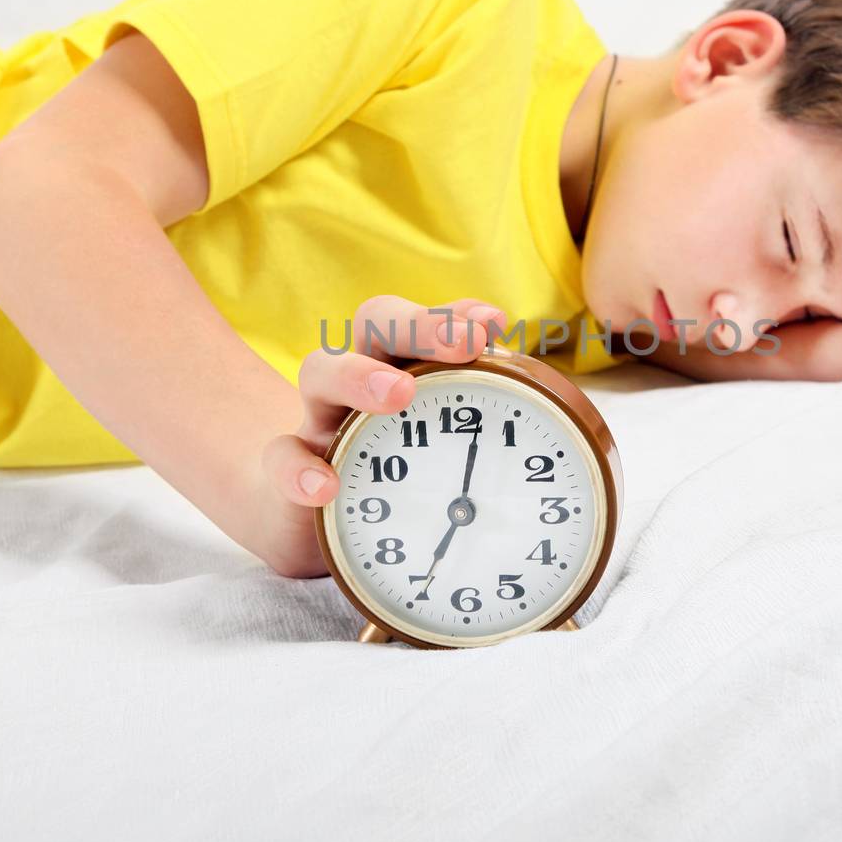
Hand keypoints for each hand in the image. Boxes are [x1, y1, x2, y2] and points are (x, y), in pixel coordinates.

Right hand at [255, 294, 509, 576]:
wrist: (312, 526)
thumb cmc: (392, 474)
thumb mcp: (442, 449)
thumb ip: (484, 426)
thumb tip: (557, 421)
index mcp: (400, 369)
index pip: (422, 322)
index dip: (454, 314)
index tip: (494, 321)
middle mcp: (357, 382)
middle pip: (374, 326)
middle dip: (419, 326)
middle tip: (464, 344)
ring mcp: (319, 422)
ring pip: (320, 373)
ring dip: (360, 377)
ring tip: (397, 394)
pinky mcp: (289, 472)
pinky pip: (283, 459)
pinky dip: (301, 469)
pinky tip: (325, 485)